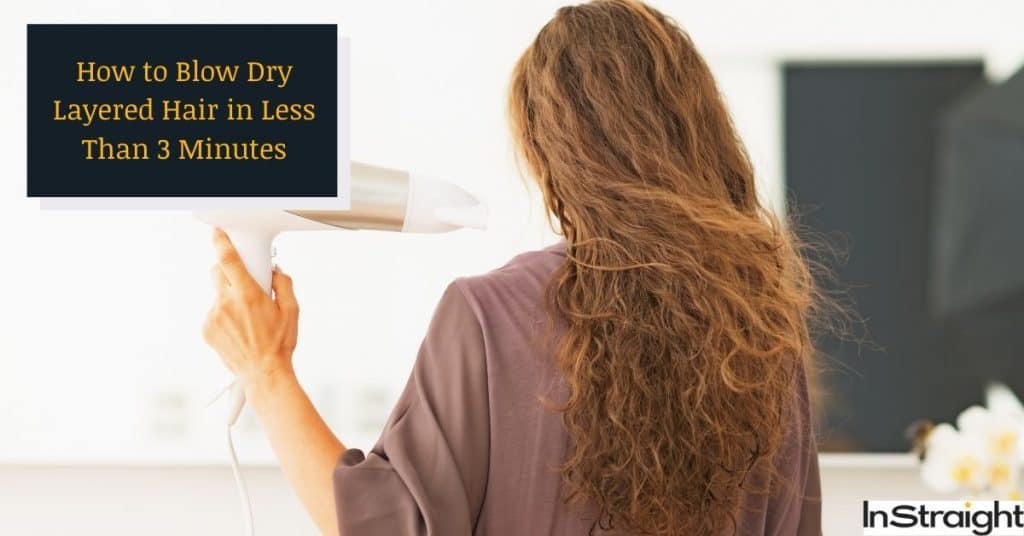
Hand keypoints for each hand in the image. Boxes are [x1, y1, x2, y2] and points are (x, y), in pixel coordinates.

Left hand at [203, 228, 298, 400]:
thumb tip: (274, 271)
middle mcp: (226, 303)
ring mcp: (213, 317)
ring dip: (229, 297)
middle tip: (245, 284)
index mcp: (248, 295)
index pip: (228, 259)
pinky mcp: (206, 329)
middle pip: (218, 272)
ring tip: (246, 318)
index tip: (217, 232)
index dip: (220, 241)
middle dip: (229, 272)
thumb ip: (283, 284)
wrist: (263, 374)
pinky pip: (214, 312)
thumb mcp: (292, 310)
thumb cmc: (279, 344)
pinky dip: (224, 314)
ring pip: (217, 294)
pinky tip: (239, 329)